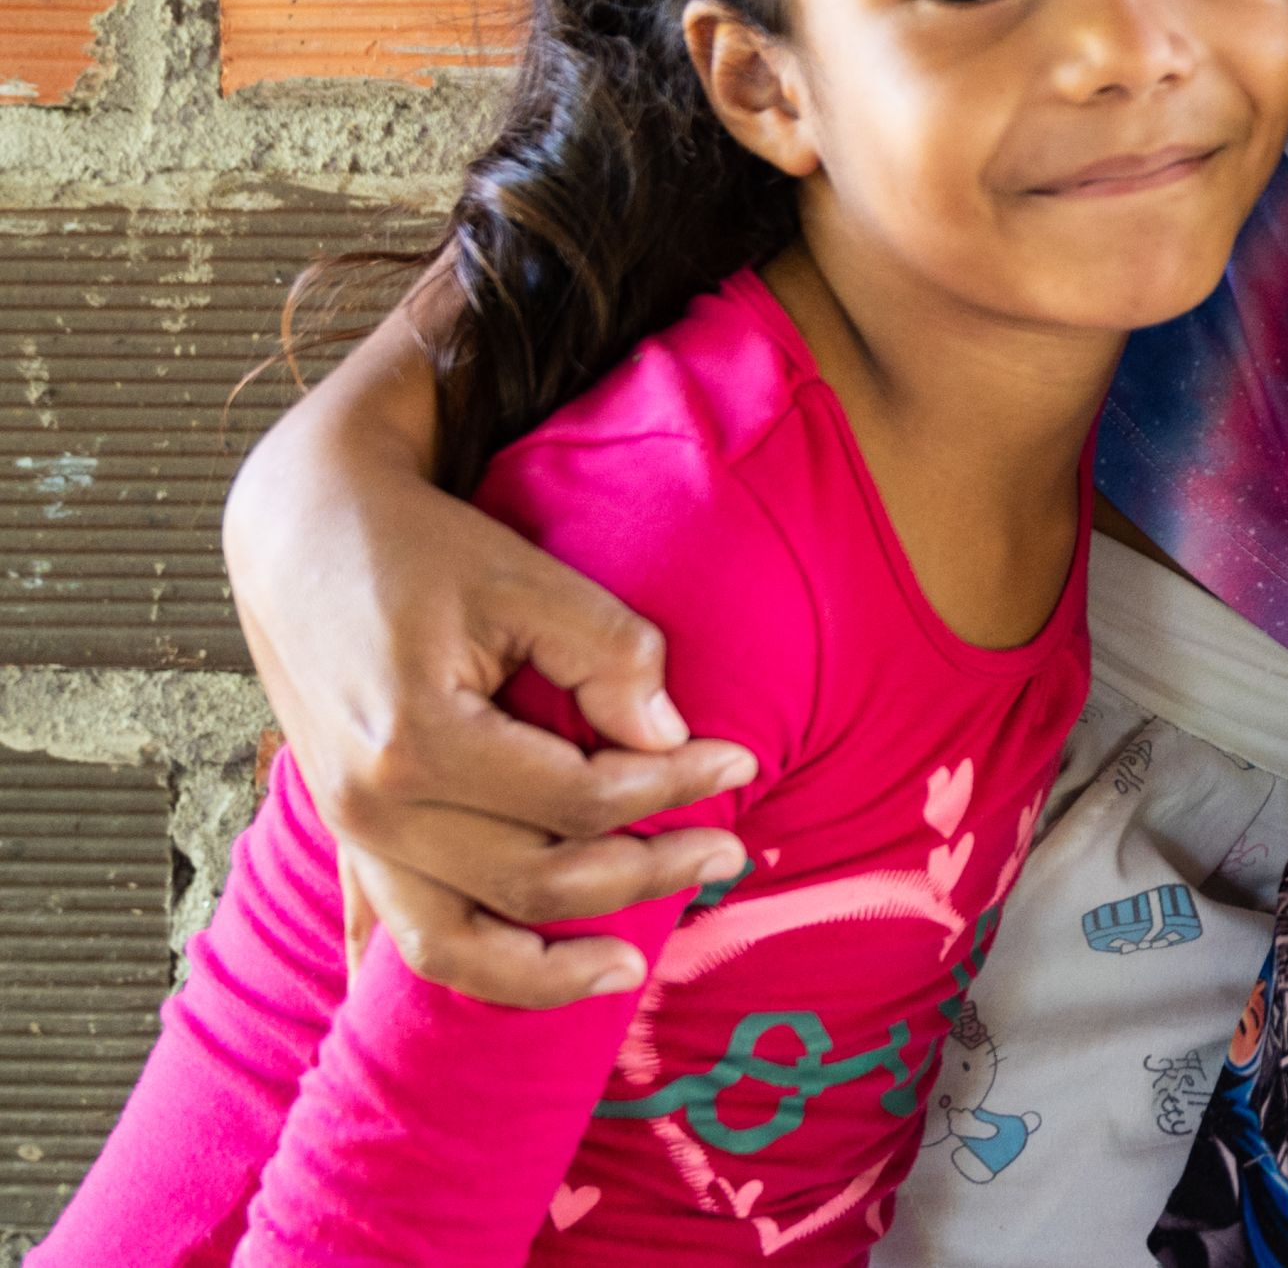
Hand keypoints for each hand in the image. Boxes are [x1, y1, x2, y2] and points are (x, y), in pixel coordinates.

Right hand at [230, 396, 753, 1004]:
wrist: (302, 535)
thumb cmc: (423, 549)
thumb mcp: (524, 576)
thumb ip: (606, 653)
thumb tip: (670, 739)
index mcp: (417, 740)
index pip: (580, 798)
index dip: (674, 784)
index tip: (742, 758)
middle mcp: (372, 807)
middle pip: (533, 881)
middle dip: (646, 873)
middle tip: (730, 854)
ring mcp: (349, 831)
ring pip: (450, 948)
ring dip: (544, 974)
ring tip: (629, 970)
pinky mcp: (344, 832)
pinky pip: (388, 931)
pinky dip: (443, 972)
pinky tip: (498, 996)